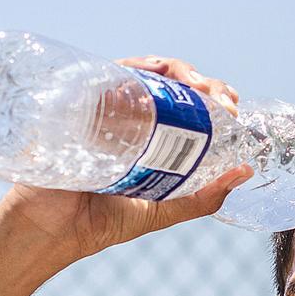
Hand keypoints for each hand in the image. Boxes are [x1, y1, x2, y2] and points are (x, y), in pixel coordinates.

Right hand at [0, 56, 251, 263]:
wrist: (49, 229)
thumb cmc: (100, 222)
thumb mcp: (161, 211)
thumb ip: (202, 199)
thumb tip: (245, 172)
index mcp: (151, 139)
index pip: (188, 108)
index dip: (213, 100)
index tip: (233, 110)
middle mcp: (130, 117)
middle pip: (172, 85)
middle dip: (205, 83)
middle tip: (224, 102)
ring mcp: (106, 106)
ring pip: (147, 71)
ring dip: (179, 70)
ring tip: (200, 87)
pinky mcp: (82, 100)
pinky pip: (111, 70)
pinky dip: (137, 66)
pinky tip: (158, 73)